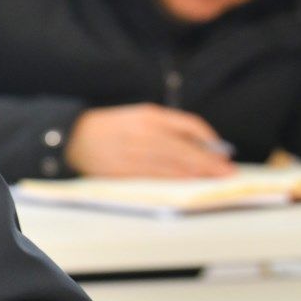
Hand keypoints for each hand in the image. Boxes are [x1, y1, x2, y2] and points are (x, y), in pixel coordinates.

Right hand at [64, 105, 234, 178]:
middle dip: (210, 164)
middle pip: (186, 151)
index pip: (190, 127)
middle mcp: (143, 135)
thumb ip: (174, 126)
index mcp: (149, 117)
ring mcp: (133, 155)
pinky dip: (176, 182)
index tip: (224, 155)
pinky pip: (157, 179)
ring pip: (174, 168)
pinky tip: (188, 185)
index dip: (210, 142)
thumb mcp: (143, 115)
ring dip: (197, 176)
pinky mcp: (124, 173)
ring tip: (214, 181)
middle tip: (227, 174)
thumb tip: (207, 144)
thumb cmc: (113, 127)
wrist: (73, 138)